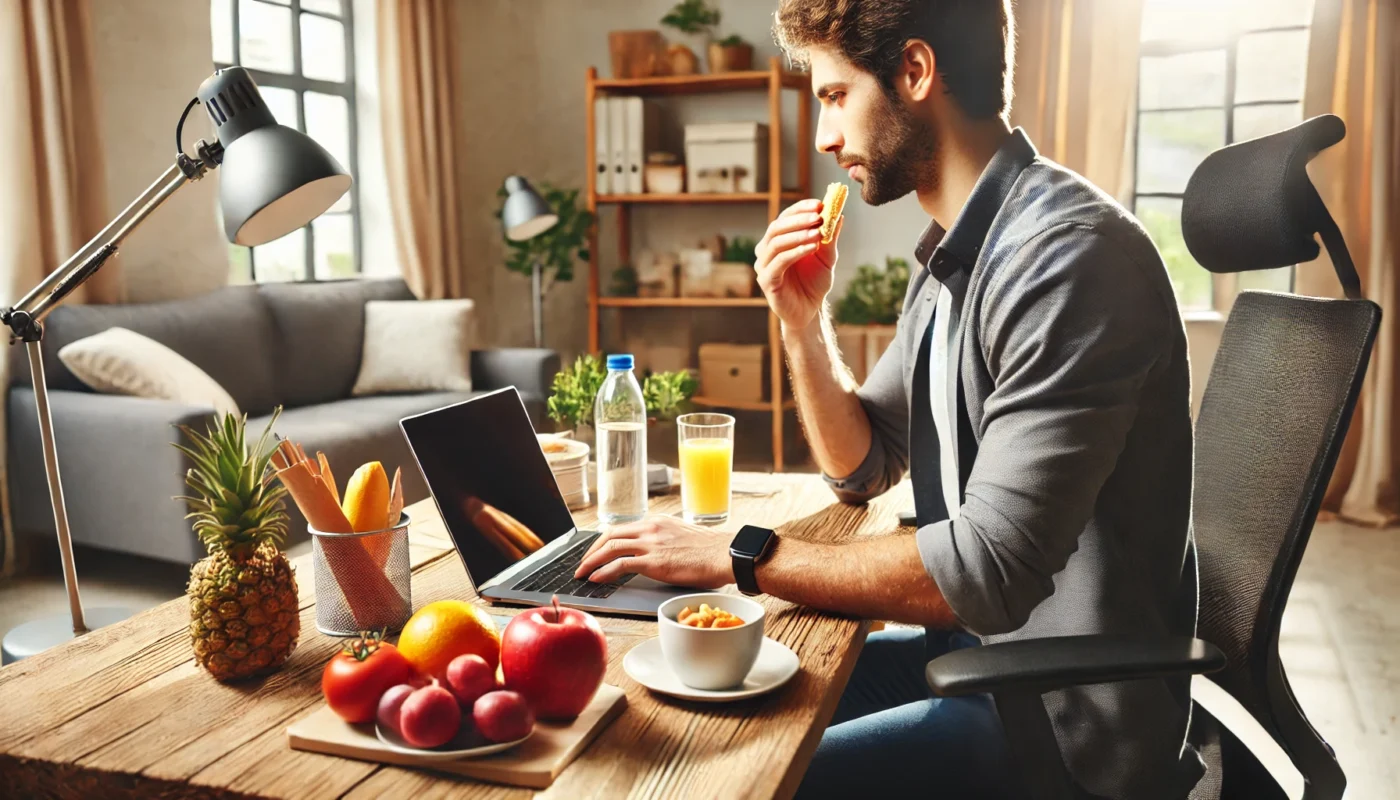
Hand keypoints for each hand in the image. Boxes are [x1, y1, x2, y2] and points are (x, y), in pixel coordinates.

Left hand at [573, 516, 734, 588]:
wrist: (725, 554)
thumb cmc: (712, 551)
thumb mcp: (684, 538)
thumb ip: (667, 543)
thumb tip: (661, 556)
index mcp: (658, 522)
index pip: (622, 528)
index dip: (604, 540)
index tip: (597, 551)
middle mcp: (651, 528)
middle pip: (609, 534)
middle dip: (592, 549)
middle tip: (583, 563)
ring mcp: (651, 543)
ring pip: (610, 547)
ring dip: (591, 561)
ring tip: (582, 573)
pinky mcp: (654, 561)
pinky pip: (620, 564)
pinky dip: (604, 571)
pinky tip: (596, 579)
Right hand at [755, 199, 842, 329]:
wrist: (810, 311)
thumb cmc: (814, 283)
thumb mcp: (827, 258)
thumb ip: (830, 237)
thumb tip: (839, 214)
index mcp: (778, 241)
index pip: (785, 217)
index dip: (801, 208)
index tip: (820, 204)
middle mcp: (766, 250)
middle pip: (777, 227)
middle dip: (799, 219)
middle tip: (818, 216)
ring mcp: (764, 266)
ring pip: (776, 243)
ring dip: (798, 235)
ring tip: (818, 233)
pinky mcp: (766, 281)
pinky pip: (779, 262)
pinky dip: (796, 252)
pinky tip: (812, 247)